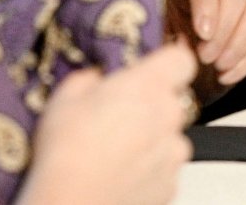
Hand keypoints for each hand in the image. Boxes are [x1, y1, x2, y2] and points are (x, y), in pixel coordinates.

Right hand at [18, 42, 197, 204]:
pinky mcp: (170, 185)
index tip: (151, 70)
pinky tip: (119, 173)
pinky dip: (148, 169)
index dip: (167, 64)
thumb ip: (89, 79)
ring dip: (150, 140)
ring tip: (113, 151)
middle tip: (116, 117)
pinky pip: (163, 168)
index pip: (181, 60)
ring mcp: (172, 154)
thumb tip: (94, 80)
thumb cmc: (66, 153)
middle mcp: (168, 117)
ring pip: (168, 137)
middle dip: (149, 106)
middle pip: (172, 101)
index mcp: (147, 86)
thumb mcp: (64, 99)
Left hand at [165, 0, 245, 101]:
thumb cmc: (162, 65)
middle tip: (206, 56)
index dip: (205, 2)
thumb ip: (167, 42)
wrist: (176, 90)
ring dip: (241, 42)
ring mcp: (237, 16)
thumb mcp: (156, 51)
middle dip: (224, 27)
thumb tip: (181, 42)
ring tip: (218, 67)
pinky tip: (224, 77)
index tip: (202, 33)